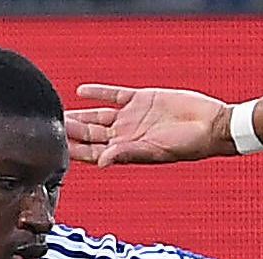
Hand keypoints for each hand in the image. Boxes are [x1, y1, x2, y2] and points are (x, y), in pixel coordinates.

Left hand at [65, 84, 231, 166]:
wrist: (211, 124)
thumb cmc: (189, 145)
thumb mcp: (156, 151)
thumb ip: (127, 154)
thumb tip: (102, 162)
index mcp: (128, 152)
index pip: (95, 154)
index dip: (75, 151)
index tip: (56, 147)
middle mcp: (127, 135)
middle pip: (92, 135)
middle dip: (72, 133)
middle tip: (51, 127)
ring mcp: (133, 117)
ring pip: (99, 117)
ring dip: (81, 115)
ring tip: (61, 113)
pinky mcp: (142, 99)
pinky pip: (115, 95)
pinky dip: (99, 93)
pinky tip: (81, 91)